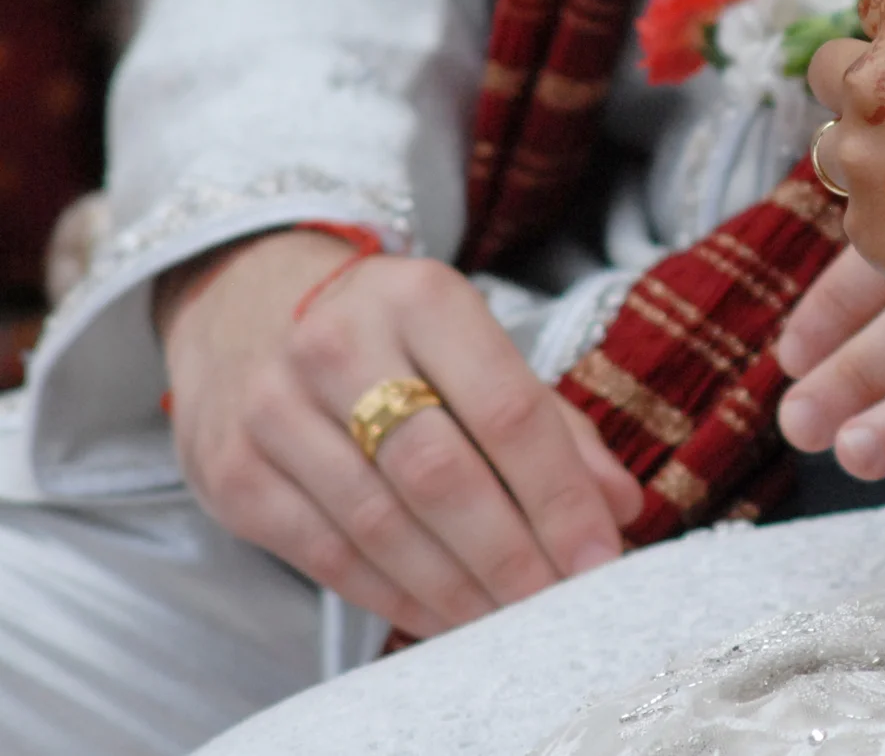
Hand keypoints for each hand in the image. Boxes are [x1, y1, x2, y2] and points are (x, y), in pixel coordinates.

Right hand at [159, 232, 642, 636]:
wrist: (246, 302)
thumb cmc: (390, 333)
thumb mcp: (473, 343)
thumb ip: (550, 421)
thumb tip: (617, 504)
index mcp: (423, 299)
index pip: (507, 409)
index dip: (559, 495)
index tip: (597, 557)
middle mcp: (340, 344)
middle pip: (440, 473)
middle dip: (510, 554)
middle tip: (555, 605)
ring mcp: (274, 408)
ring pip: (381, 525)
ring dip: (456, 588)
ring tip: (508, 621)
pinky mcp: (232, 472)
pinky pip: (327, 556)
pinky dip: (394, 597)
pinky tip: (441, 615)